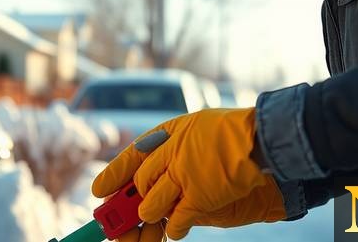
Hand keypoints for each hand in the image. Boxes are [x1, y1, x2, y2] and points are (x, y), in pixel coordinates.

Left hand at [92, 108, 272, 239]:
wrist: (259, 139)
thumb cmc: (230, 134)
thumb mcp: (193, 130)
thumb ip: (172, 149)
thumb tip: (149, 173)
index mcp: (167, 134)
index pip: (132, 156)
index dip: (114, 175)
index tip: (99, 191)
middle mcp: (169, 154)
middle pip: (139, 184)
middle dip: (130, 204)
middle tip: (121, 220)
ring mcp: (181, 176)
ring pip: (150, 205)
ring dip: (151, 216)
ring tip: (151, 221)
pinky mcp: (196, 197)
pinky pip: (174, 221)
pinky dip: (172, 228)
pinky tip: (173, 228)